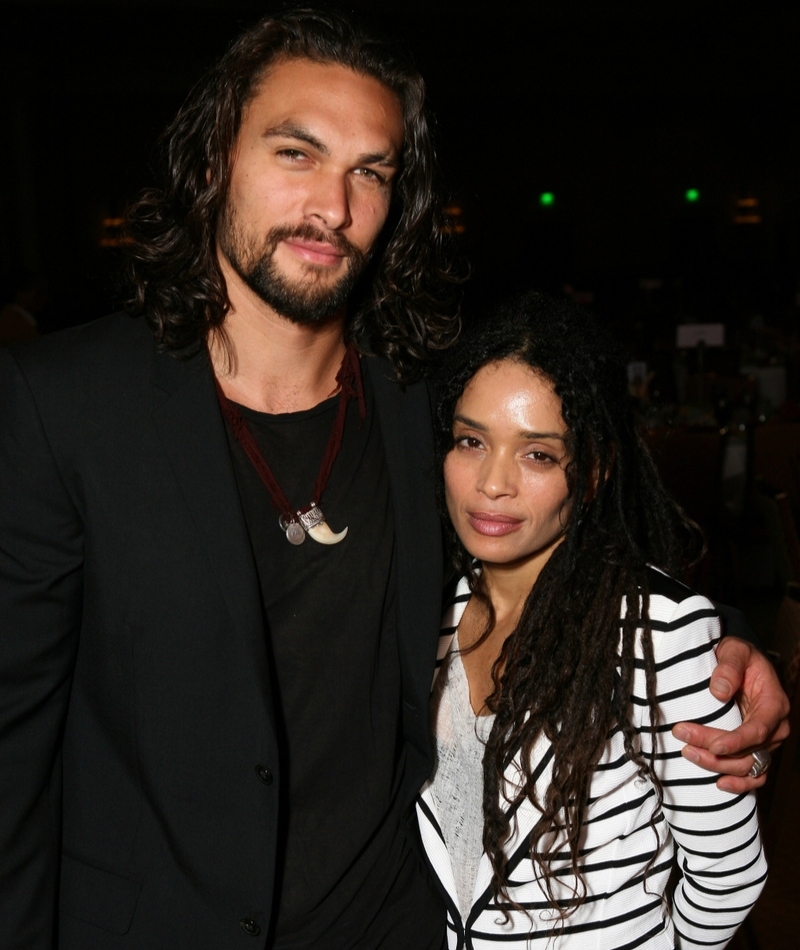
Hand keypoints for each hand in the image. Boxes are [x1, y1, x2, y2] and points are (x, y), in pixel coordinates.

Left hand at [672, 636, 789, 792]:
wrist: (740, 663)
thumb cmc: (738, 656)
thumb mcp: (735, 651)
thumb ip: (728, 668)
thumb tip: (718, 692)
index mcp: (774, 704)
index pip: (757, 730)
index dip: (736, 741)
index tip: (713, 745)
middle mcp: (775, 728)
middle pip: (748, 751)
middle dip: (714, 750)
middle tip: (682, 738)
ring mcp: (767, 742)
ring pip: (747, 766)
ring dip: (718, 765)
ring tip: (687, 753)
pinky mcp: (756, 750)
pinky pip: (753, 775)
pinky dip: (739, 784)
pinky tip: (718, 784)